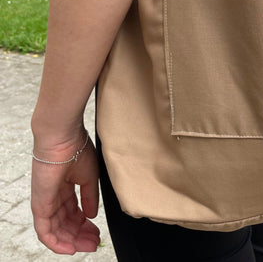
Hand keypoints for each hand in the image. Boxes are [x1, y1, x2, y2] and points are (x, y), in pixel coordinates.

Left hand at [31, 131, 100, 254]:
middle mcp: (53, 196)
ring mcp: (45, 201)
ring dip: (71, 241)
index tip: (97, 232)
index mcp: (65, 186)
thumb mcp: (89, 176)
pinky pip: (45, 231)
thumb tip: (92, 215)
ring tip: (87, 247)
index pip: (74, 211)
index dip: (86, 224)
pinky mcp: (40, 205)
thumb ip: (90, 197)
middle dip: (81, 235)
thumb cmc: (76, 148)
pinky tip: (69, 248)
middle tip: (94, 243)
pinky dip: (56, 242)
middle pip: (66, 223)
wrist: (63, 138)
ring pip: (56, 230)